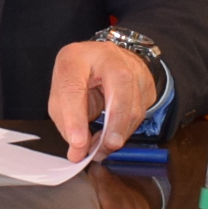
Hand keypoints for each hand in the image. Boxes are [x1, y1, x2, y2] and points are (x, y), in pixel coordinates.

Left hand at [49, 39, 157, 163]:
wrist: (100, 60)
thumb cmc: (78, 78)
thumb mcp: (60, 97)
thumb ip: (66, 124)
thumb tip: (79, 152)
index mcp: (77, 57)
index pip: (74, 88)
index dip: (75, 118)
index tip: (77, 143)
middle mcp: (107, 56)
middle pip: (119, 89)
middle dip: (113, 126)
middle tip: (101, 150)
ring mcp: (132, 67)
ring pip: (134, 107)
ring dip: (118, 134)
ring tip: (101, 147)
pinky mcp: (146, 82)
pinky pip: (141, 113)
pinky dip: (126, 130)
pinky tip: (113, 133)